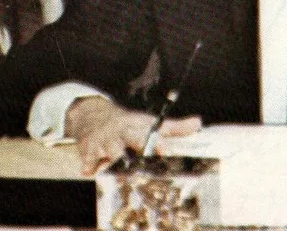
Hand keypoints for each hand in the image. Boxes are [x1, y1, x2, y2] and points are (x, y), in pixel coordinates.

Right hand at [64, 96, 200, 175]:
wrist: (93, 115)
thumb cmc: (128, 125)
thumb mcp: (148, 124)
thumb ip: (173, 128)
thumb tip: (198, 123)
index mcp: (137, 127)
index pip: (148, 134)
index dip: (156, 142)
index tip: (163, 150)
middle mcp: (121, 133)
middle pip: (128, 142)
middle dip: (134, 152)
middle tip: (138, 166)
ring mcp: (104, 141)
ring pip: (109, 154)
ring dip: (112, 163)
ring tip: (115, 170)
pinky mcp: (88, 150)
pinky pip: (88, 162)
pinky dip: (89, 167)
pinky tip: (89, 171)